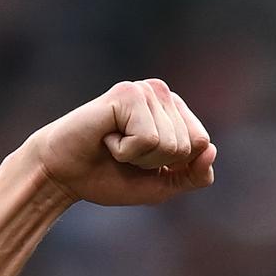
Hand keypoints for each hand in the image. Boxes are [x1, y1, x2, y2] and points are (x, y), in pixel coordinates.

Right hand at [27, 79, 216, 206]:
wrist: (63, 175)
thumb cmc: (109, 176)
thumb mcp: (163, 185)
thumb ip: (194, 176)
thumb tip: (212, 151)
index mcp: (175, 110)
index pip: (203, 144)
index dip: (174, 165)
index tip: (143, 159)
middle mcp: (162, 93)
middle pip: (190, 145)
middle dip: (157, 162)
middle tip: (125, 152)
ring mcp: (145, 90)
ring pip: (171, 144)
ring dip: (139, 156)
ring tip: (114, 144)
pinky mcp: (127, 94)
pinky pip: (148, 139)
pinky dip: (126, 150)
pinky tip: (107, 138)